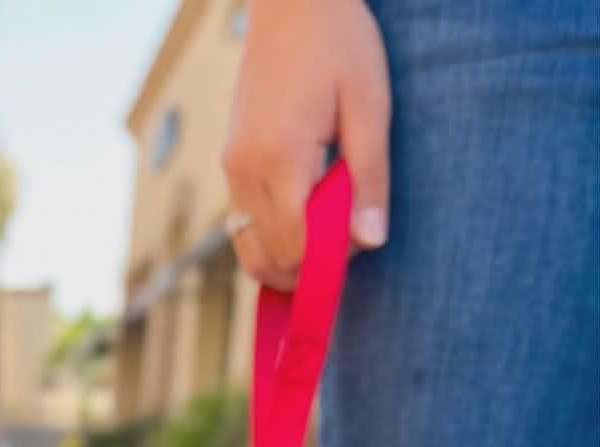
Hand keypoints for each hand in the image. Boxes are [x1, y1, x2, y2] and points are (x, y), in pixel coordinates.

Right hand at [223, 0, 391, 287]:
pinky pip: (243, 227)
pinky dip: (271, 240)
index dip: (330, 261)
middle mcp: (246, 170)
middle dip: (310, 267)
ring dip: (286, 261)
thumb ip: (369, 177)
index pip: (298, 245)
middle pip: (271, 257)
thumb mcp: (370, 104)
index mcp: (281, 156)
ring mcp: (232, 169)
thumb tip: (370, 242)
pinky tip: (302, 224)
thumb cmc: (339, 42)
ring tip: (324, 241)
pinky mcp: (230, 165)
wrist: (292, 2)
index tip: (361, 247)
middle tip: (348, 243)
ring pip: (250, 251)